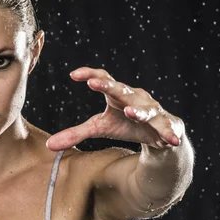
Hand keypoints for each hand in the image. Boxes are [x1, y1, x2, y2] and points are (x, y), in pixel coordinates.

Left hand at [46, 67, 184, 150]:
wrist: (158, 135)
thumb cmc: (125, 124)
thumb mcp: (99, 128)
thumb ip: (75, 133)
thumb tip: (49, 145)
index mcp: (117, 95)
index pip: (103, 79)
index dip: (90, 74)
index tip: (73, 74)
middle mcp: (135, 98)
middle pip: (122, 89)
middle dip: (110, 86)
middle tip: (95, 82)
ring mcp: (152, 110)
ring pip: (145, 108)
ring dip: (138, 111)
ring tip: (129, 113)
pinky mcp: (167, 124)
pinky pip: (167, 128)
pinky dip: (168, 133)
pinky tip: (171, 140)